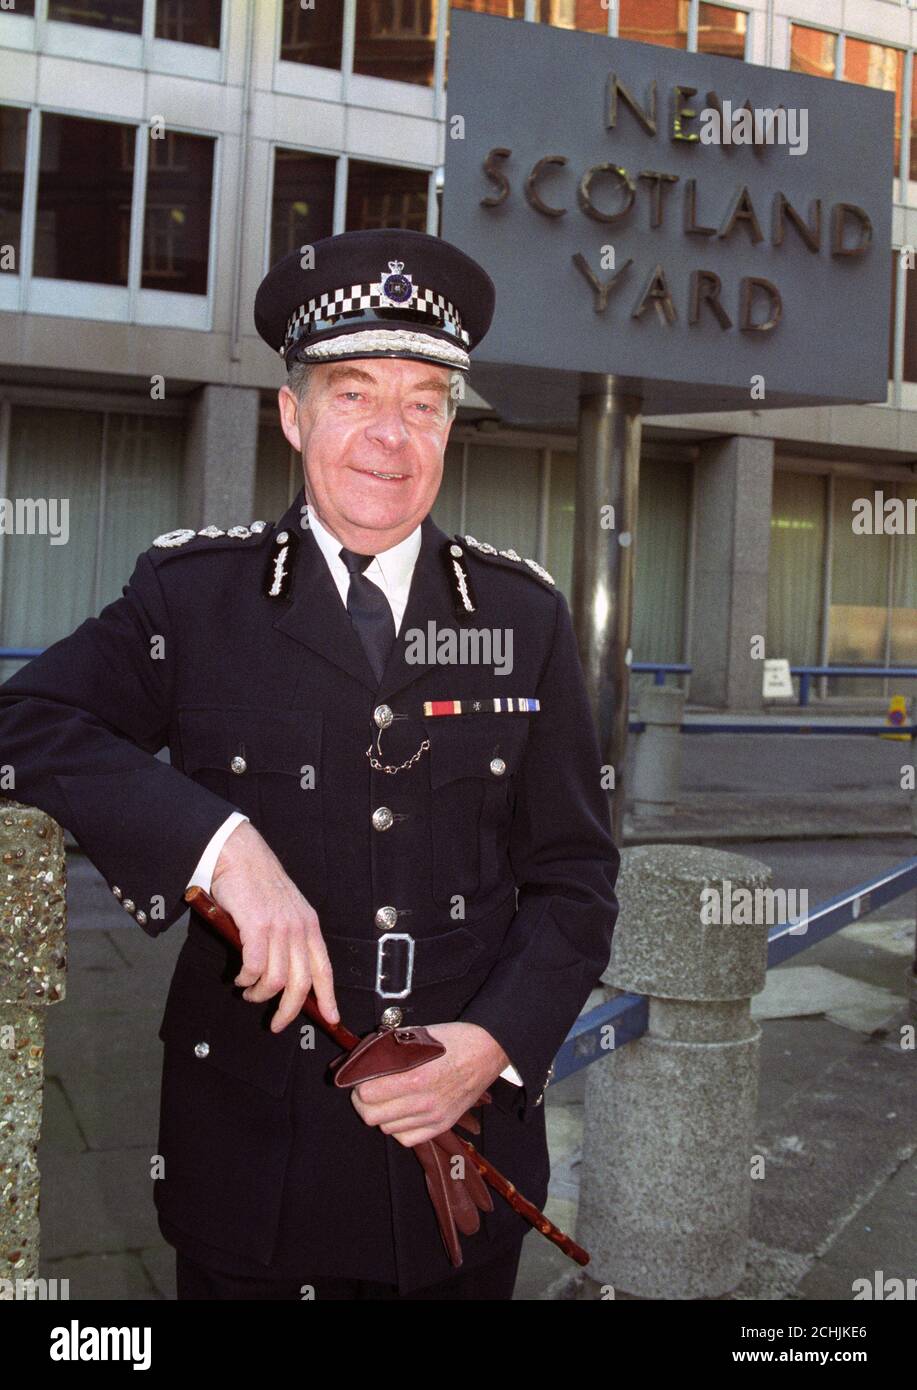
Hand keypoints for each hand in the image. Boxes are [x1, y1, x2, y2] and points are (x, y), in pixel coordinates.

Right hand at [210, 820, 337, 1030]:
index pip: (325, 969)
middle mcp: (299, 928)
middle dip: (289, 1011)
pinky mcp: (256, 926)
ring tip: (249, 991)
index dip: (328, 997)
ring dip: (259, 994)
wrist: (240, 854)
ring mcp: (279, 927)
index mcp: (309, 925)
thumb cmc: (258, 883)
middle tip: (276, 1023)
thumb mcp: (285, 910)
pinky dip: (246, 978)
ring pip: (277, 980)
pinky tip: (240, 977)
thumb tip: (285, 975)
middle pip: (302, 983)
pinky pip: (255, 967)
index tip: (331, 1018)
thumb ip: (289, 938)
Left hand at [349, 1022, 508, 1146]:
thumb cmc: (455, 1039)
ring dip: (381, 1114)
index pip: (367, 1094)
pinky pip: (407, 1139)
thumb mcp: (419, 1036)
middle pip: (372, 1117)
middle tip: (367, 1090)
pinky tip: (401, 1112)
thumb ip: (391, 1048)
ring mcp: (434, 1117)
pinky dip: (398, 1128)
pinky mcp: (442, 1125)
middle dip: (363, 1102)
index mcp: (416, 1077)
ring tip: (386, 1099)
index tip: (359, 1078)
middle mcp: (424, 1102)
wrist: (489, 1050)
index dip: (358, 1085)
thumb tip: (366, 1055)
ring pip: (387, 1129)